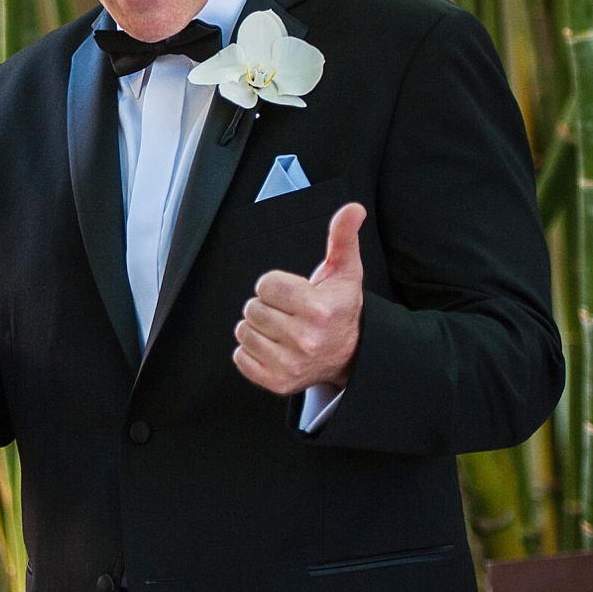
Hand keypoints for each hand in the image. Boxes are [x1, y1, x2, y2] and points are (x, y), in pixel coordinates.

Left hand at [233, 203, 364, 394]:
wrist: (350, 353)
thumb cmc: (340, 308)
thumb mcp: (345, 271)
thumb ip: (343, 237)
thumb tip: (353, 209)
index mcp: (319, 310)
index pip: (266, 285)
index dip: (275, 285)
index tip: (293, 294)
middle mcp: (305, 340)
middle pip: (253, 308)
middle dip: (267, 306)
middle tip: (288, 313)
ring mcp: (290, 364)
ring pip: (244, 332)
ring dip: (257, 328)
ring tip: (281, 329)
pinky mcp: (277, 382)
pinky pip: (240, 357)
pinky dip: (251, 352)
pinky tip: (274, 347)